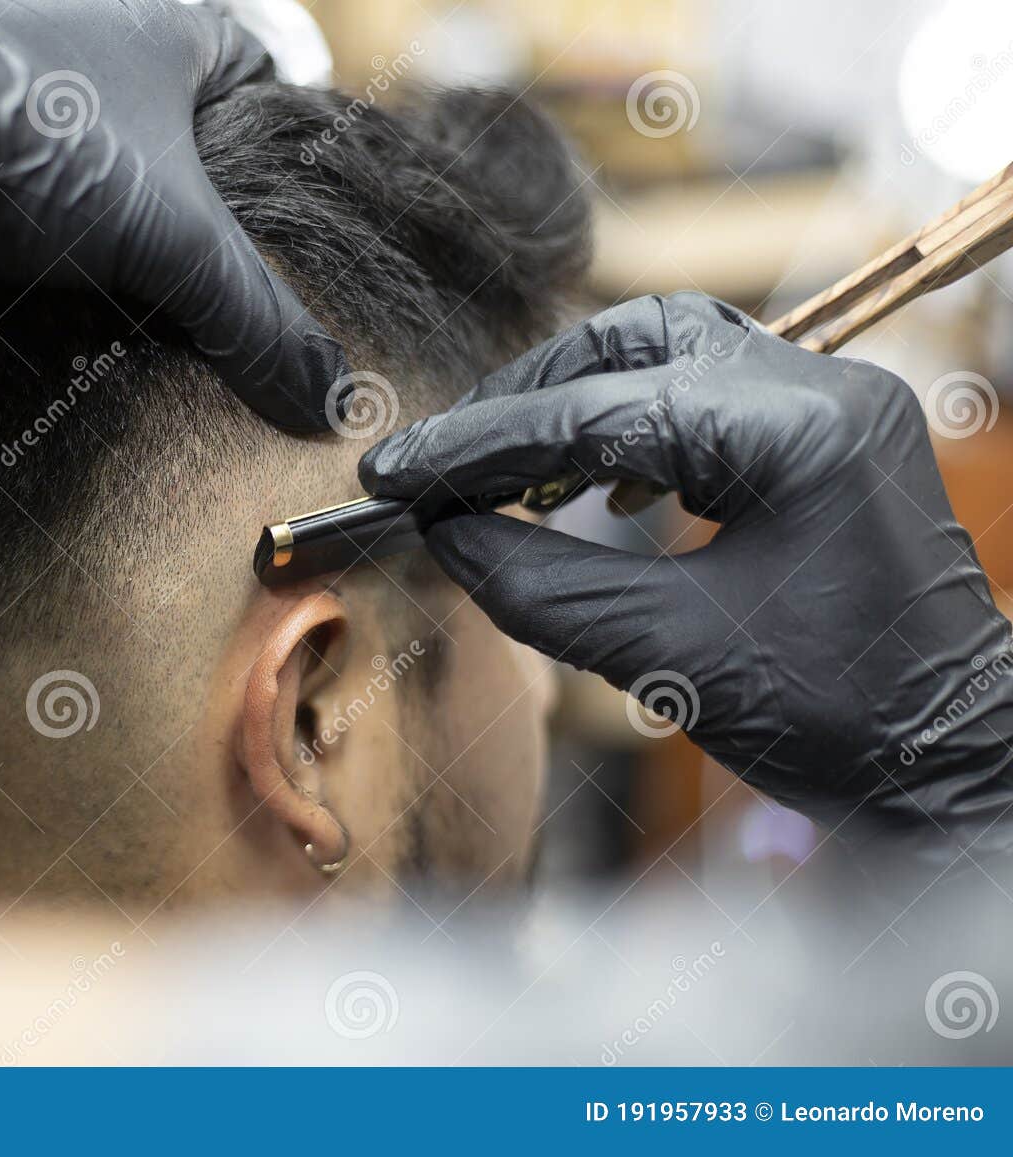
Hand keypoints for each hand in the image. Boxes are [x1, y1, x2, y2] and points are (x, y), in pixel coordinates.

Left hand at [0, 0, 346, 431]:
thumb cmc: (26, 141)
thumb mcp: (167, 239)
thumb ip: (254, 320)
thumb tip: (330, 399)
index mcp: (169, 18)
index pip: (256, 80)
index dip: (262, 160)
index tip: (251, 229)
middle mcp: (92, 4)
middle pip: (165, 102)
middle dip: (171, 179)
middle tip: (166, 254)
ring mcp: (11, 28)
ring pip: (79, 109)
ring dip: (87, 174)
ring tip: (81, 251)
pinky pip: (3, 120)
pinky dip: (14, 171)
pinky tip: (3, 224)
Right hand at [360, 291, 1012, 856]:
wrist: (948, 759)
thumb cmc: (836, 718)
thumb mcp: (665, 654)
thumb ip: (538, 586)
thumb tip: (443, 536)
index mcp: (797, 433)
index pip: (600, 412)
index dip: (483, 444)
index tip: (401, 470)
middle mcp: (822, 392)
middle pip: (634, 341)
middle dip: (526, 398)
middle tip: (445, 459)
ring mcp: (830, 405)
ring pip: (668, 350)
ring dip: (574, 399)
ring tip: (503, 463)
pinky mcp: (821, 436)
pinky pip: (703, 390)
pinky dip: (627, 420)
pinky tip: (588, 477)